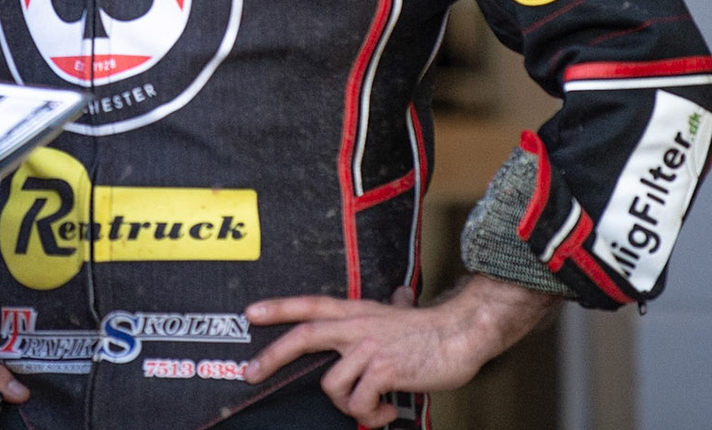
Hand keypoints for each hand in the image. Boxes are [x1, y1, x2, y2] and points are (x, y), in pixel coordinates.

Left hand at [243, 276, 561, 426]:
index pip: (310, 304)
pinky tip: (386, 412)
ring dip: (349, 406)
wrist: (460, 335)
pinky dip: (370, 415)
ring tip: (371, 408)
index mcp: (356, 312)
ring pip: (332, 385)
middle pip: (304, 336)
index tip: (251, 313)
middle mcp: (357, 326)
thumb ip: (389, 309)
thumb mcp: (398, 313)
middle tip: (251, 372)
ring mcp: (368, 347)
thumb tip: (398, 295)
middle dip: (272, 356)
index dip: (279, 307)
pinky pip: (359, 402)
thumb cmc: (430, 330)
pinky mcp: (382, 370)